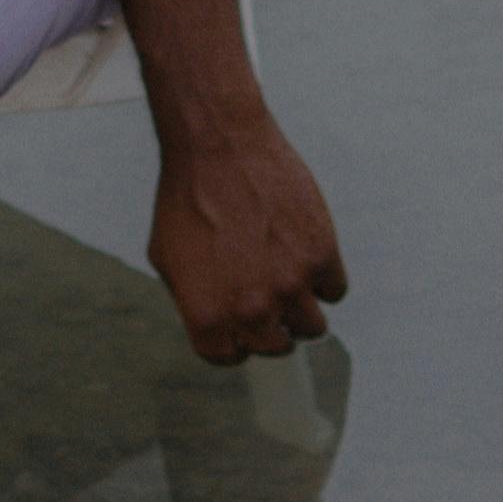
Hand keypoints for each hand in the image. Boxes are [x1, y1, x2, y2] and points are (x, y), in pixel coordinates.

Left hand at [148, 118, 347, 364]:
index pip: (230, 357)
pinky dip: (325, 275)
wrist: (218, 144)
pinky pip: (335, 289)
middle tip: (268, 295)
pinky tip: (304, 248)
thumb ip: (193, 301)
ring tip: (288, 273)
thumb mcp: (167, 257)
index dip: (236, 338)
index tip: (240, 318)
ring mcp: (289, 286)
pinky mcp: (321, 256)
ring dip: (303, 306)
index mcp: (208, 318)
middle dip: (273, 326)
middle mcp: (251, 311)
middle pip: (277, 347)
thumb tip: (217, 324)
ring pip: (313, 326)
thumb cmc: (187, 196)